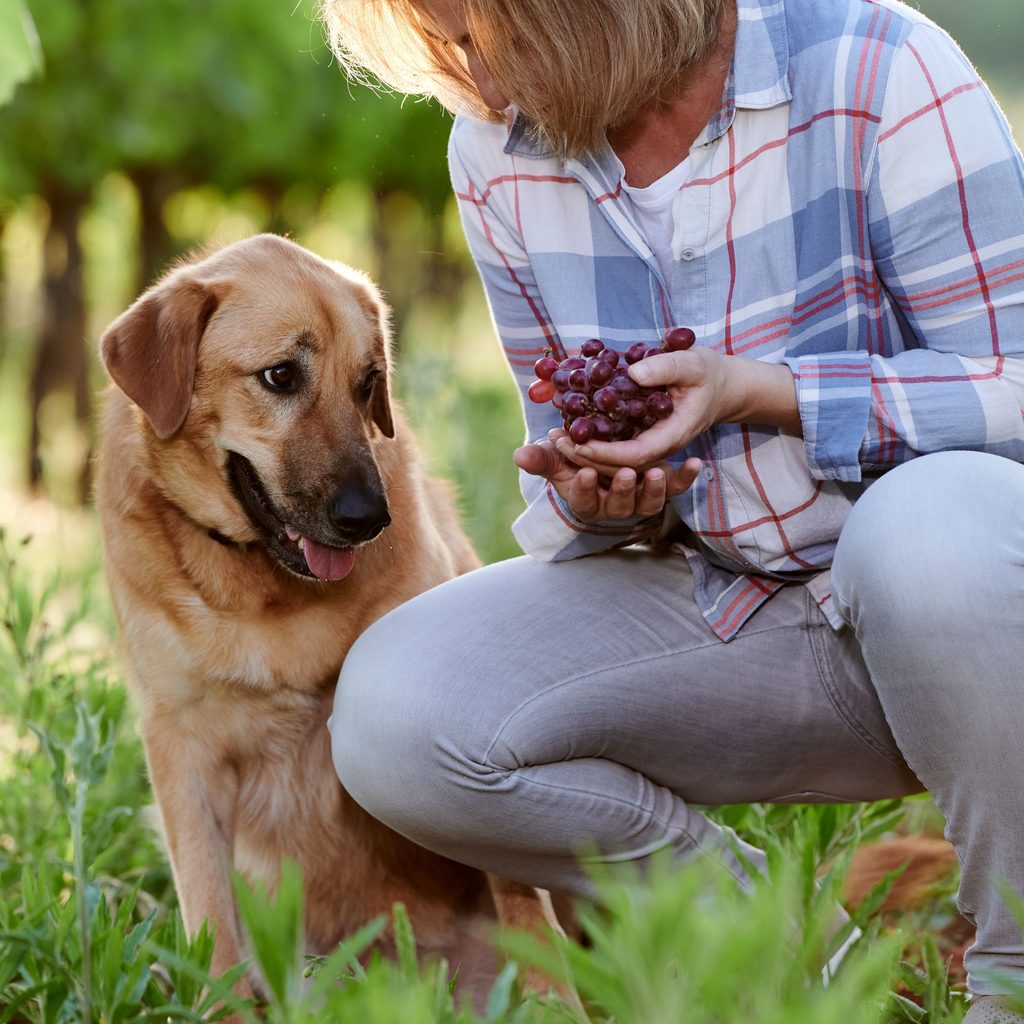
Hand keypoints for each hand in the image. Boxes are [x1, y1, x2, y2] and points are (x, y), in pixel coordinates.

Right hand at [514, 439, 701, 522]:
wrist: (610, 455)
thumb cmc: (577, 459)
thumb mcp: (558, 458)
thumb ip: (542, 458)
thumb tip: (518, 455)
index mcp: (587, 499)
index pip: (583, 500)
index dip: (585, 488)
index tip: (586, 472)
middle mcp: (615, 505)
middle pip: (619, 504)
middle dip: (623, 489)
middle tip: (627, 472)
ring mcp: (641, 499)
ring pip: (648, 502)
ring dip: (653, 489)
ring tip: (655, 472)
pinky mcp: (662, 487)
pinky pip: (676, 487)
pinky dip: (686, 478)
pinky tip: (695, 463)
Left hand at [556, 349, 797, 474]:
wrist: (723, 386)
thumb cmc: (709, 374)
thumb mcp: (692, 363)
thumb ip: (665, 368)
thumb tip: (633, 374)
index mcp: (673, 436)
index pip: (635, 455)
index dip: (605, 453)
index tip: (578, 443)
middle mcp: (659, 447)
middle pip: (619, 465)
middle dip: (587, 457)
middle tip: (556, 441)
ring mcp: (651, 445)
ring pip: (614, 461)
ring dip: (585, 452)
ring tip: (556, 438)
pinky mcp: (642, 437)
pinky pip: (616, 447)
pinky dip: (593, 441)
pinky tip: (570, 429)